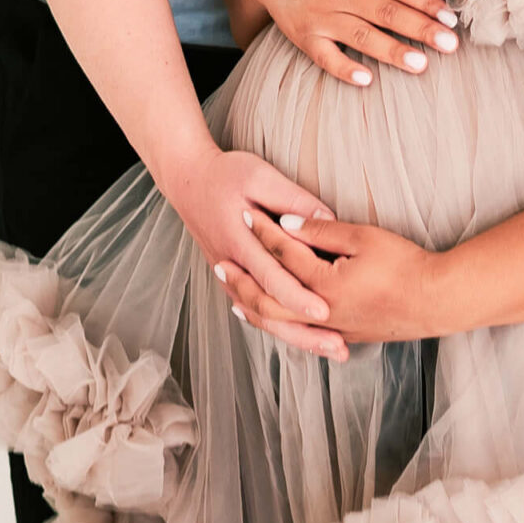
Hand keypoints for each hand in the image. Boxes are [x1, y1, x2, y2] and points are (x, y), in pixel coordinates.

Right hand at [151, 144, 349, 357]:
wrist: (187, 180)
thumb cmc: (225, 174)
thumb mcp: (260, 175)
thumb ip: (293, 199)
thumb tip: (328, 220)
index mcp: (239, 241)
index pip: (272, 277)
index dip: (298, 297)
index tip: (325, 313)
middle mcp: (232, 265)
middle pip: (268, 309)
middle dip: (303, 332)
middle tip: (336, 346)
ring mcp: (228, 275)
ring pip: (261, 316)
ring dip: (294, 335)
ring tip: (326, 348)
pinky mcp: (230, 278)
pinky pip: (253, 310)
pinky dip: (276, 326)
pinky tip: (299, 337)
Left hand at [216, 214, 451, 346]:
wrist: (436, 301)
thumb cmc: (405, 265)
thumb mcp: (364, 237)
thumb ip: (323, 229)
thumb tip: (289, 223)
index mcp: (324, 284)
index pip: (283, 254)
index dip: (263, 231)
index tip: (245, 212)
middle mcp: (321, 312)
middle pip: (268, 298)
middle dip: (242, 280)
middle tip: (220, 264)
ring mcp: (331, 328)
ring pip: (280, 323)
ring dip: (253, 308)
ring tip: (233, 296)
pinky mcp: (344, 335)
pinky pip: (298, 333)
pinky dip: (277, 325)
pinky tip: (273, 319)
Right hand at [229, 0, 459, 85]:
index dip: (425, 1)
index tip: (450, 17)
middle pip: (386, 12)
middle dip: (420, 29)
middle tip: (450, 44)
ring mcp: (320, 15)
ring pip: (361, 36)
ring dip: (392, 51)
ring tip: (421, 65)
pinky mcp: (303, 36)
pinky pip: (324, 56)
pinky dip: (344, 68)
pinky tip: (366, 79)